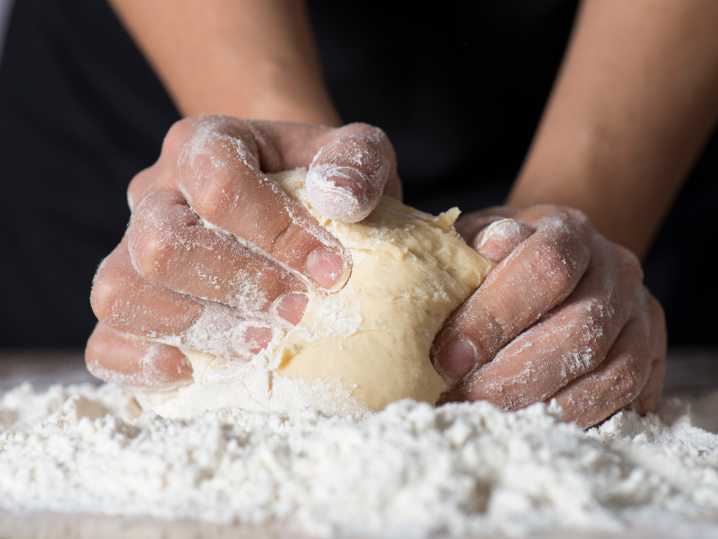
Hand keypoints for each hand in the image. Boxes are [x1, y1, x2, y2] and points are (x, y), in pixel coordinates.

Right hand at [86, 115, 399, 387]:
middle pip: (161, 246)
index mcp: (205, 143)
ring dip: (196, 329)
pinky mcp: (129, 300)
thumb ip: (356, 160)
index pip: (220, 184)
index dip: (275, 232)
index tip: (330, 270)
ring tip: (259, 343)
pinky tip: (197, 371)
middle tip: (296, 311)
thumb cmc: (318, 182)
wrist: (286, 198)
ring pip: (121, 294)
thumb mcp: (354, 153)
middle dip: (236, 288)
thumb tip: (340, 198)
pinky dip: (142, 364)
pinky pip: (105, 340)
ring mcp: (131, 247)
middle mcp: (157, 191)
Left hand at [433, 205, 666, 427]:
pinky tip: (533, 421)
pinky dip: (580, 416)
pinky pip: (628, 395)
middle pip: (582, 328)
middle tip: (465, 397)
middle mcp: (614, 267)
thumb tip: (487, 249)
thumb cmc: (498, 256)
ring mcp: (639, 311)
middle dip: (515, 374)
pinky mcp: (651, 351)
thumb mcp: (476, 240)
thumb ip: (475, 249)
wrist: (548, 261)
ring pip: (613, 371)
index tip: (449, 357)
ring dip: (546, 404)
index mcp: (568, 230)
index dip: (496, 316)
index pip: (546, 268)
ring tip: (492, 416)